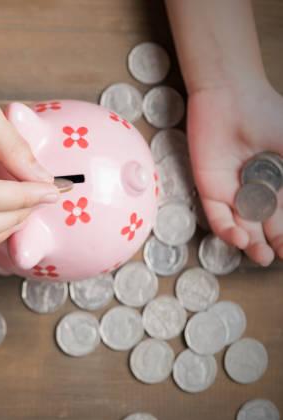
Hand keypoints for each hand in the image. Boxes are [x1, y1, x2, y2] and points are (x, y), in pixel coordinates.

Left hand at [187, 78, 282, 264]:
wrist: (230, 97)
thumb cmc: (268, 115)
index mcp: (279, 181)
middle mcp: (255, 189)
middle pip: (265, 225)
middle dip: (272, 243)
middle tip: (276, 256)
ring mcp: (232, 190)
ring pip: (241, 225)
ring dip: (250, 243)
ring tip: (260, 255)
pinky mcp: (208, 187)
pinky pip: (216, 214)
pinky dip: (226, 230)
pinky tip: (239, 238)